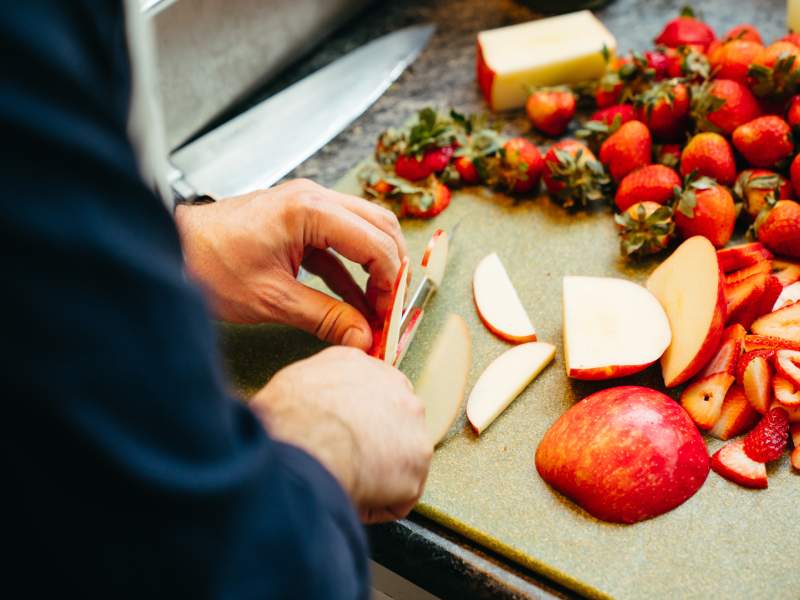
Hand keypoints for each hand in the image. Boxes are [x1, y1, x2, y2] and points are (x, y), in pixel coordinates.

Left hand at [175, 179, 407, 349]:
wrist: (171, 249)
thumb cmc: (210, 264)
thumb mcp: (272, 299)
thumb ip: (325, 317)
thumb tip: (363, 338)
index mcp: (309, 210)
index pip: (374, 242)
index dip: (389, 282)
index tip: (388, 315)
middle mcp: (313, 199)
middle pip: (379, 227)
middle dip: (390, 269)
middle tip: (389, 309)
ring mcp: (306, 207)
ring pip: (363, 231)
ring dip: (373, 269)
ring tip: (376, 310)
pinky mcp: (298, 222)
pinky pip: (338, 242)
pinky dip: (350, 270)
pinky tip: (354, 303)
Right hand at [251, 346, 432, 522]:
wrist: (305, 442)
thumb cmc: (289, 416)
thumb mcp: (296, 380)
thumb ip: (318, 386)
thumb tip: (311, 405)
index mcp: (362, 366)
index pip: (371, 393)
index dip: (356, 421)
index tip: (342, 437)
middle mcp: (396, 389)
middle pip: (391, 423)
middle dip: (373, 445)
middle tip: (343, 462)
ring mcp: (413, 427)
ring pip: (398, 461)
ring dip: (376, 476)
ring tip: (344, 484)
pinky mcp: (416, 465)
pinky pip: (398, 497)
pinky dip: (377, 506)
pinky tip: (352, 499)